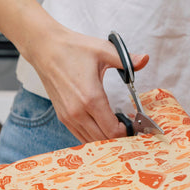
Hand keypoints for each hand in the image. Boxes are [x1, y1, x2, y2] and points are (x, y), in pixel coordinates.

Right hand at [28, 27, 148, 142]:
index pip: (113, 130)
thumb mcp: (103, 50)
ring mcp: (68, 116)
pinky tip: (101, 126)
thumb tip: (145, 60)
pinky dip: (92, 135)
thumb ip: (127, 60)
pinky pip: (79, 135)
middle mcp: (77, 112)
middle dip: (118, 137)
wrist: (45, 49)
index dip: (127, 131)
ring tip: (116, 126)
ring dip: (105, 137)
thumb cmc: (72, 49)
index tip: (135, 124)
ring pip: (91, 141)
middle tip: (129, 127)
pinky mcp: (62, 116)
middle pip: (103, 139)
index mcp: (91, 98)